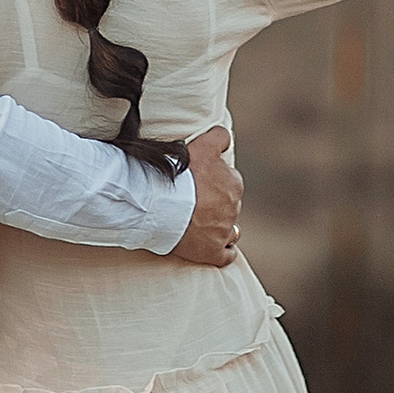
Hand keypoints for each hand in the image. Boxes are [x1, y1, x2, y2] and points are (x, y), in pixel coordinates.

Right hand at [171, 121, 243, 267]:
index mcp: (233, 182)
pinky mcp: (212, 251)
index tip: (202, 180)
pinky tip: (218, 248)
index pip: (230, 177)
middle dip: (217, 201)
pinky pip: (227, 254)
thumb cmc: (178, 173)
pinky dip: (224, 251)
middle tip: (196, 200)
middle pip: (229, 202)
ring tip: (202, 224)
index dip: (215, 178)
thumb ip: (218, 138)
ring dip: (220, 225)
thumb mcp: (201, 145)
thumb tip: (225, 138)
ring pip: (229, 227)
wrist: (160, 204)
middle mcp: (232, 206)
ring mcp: (223, 230)